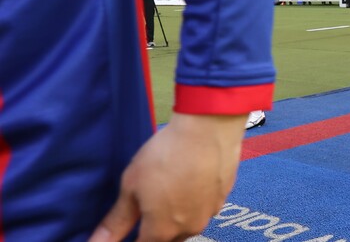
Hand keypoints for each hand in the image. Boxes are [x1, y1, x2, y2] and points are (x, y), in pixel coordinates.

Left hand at [89, 113, 245, 241]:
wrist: (208, 128)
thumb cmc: (166, 155)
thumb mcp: (131, 186)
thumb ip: (116, 221)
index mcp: (162, 231)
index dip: (131, 238)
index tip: (128, 225)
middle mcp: (189, 228)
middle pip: (167, 239)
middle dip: (154, 230)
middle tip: (147, 204)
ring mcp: (211, 212)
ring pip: (188, 224)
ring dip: (177, 216)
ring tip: (169, 189)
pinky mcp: (225, 195)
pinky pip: (205, 206)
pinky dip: (195, 200)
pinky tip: (190, 179)